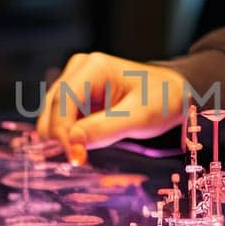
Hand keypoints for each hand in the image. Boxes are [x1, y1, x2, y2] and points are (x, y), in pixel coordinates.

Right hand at [35, 52, 188, 163]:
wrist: (172, 93)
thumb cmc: (161, 99)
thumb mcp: (139, 117)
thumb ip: (104, 129)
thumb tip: (72, 142)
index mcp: (94, 67)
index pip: (62, 102)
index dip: (63, 133)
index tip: (74, 159)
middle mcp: (79, 69)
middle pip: (52, 110)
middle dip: (65, 136)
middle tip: (82, 158)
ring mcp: (75, 82)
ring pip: (53, 117)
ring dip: (68, 137)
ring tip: (93, 145)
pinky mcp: (76, 97)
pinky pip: (62, 121)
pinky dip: (72, 135)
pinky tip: (89, 140)